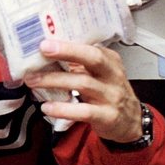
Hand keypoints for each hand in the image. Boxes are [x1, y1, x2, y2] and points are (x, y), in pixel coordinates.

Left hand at [22, 39, 143, 142]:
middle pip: (93, 58)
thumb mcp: (100, 75)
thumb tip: (46, 56)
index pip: (90, 47)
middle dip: (67, 52)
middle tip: (42, 51)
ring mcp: (111, 96)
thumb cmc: (110, 94)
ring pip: (83, 84)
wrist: (131, 123)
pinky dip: (63, 109)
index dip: (68, 44)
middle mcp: (112, 75)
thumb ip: (79, 65)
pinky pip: (84, 111)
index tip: (45, 42)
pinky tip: (47, 107)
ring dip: (55, 81)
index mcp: (110, 61)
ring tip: (33, 81)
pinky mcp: (107, 116)